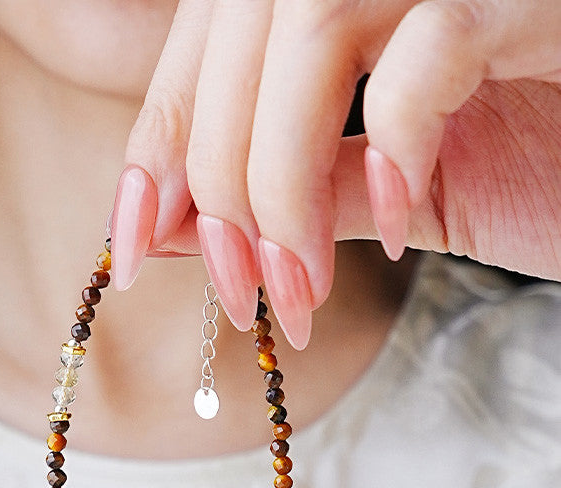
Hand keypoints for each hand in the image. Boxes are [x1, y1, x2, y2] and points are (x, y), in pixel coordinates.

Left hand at [109, 0, 560, 348]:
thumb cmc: (545, 160)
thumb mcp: (389, 189)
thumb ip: (288, 194)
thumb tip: (166, 228)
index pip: (209, 38)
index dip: (157, 139)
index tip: (132, 242)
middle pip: (241, 32)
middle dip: (216, 181)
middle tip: (240, 294)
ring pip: (308, 28)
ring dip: (281, 180)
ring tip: (301, 284)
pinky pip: (423, 52)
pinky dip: (391, 144)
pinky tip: (397, 216)